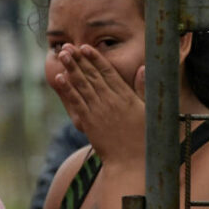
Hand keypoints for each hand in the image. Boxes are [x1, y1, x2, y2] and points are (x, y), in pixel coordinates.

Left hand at [49, 43, 144, 164]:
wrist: (132, 162)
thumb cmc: (144, 138)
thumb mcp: (149, 111)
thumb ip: (144, 88)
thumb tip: (142, 68)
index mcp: (126, 96)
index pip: (108, 72)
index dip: (95, 59)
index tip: (86, 47)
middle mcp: (111, 101)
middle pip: (92, 75)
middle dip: (79, 59)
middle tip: (67, 46)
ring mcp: (98, 111)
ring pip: (82, 85)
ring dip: (70, 69)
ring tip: (61, 55)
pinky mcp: (89, 122)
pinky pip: (76, 102)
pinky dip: (67, 89)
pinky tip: (59, 77)